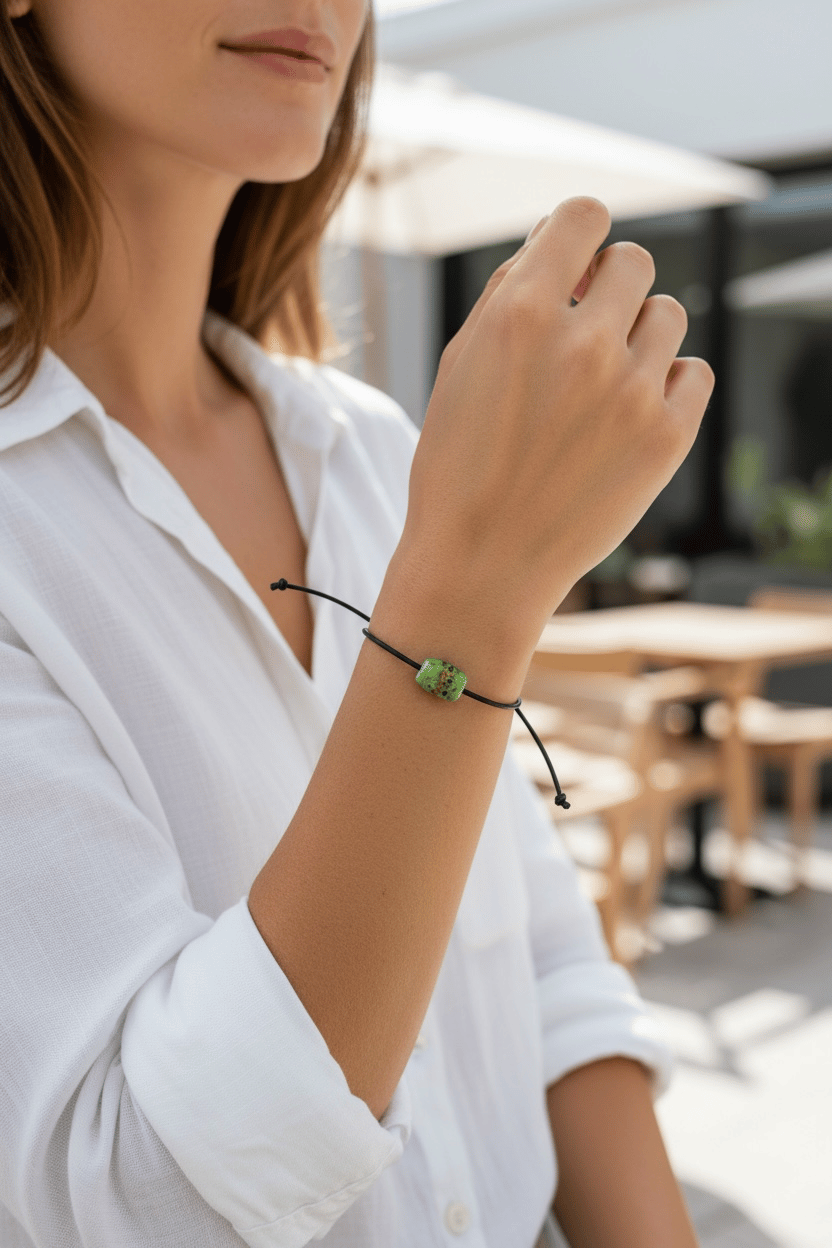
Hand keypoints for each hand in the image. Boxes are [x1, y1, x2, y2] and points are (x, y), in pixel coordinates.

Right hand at [401, 197, 713, 649]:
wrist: (482, 565)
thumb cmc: (460, 466)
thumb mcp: (460, 365)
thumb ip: (509, 295)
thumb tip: (555, 243)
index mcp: (520, 314)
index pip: (584, 215)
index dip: (578, 235)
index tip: (572, 267)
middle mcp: (582, 343)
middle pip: (634, 261)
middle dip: (609, 286)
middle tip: (584, 333)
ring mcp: (631, 392)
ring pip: (668, 314)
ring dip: (638, 335)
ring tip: (602, 384)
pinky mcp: (666, 438)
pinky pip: (694, 372)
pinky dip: (668, 383)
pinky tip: (630, 412)